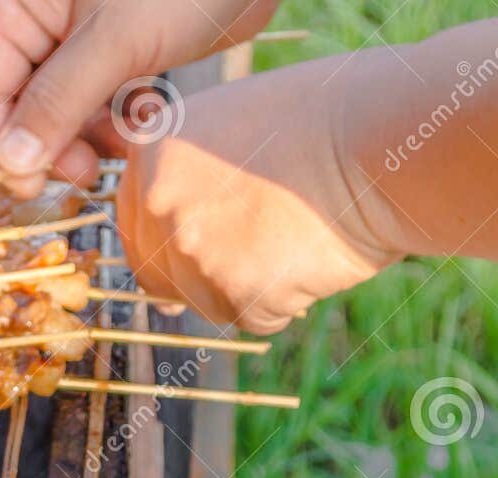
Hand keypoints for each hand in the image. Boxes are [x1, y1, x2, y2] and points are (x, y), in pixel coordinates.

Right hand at [0, 0, 280, 195]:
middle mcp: (38, 16)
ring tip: (121, 147)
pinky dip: (112, 117)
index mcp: (17, 3)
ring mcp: (76, 30)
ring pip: (57, 103)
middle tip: (84, 173)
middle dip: (48, 142)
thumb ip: (57, 102)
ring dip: (84, 136)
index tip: (30, 186)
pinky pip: (94, 93)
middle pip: (17, 100)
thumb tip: (9, 163)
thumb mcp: (117, 41)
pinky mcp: (115, 43)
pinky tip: (141, 122)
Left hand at [115, 59, 404, 333]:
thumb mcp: (231, 124)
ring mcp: (196, 248)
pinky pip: (253, 317)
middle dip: (202, 273)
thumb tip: (163, 246)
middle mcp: (160, 201)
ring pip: (205, 301)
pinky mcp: (239, 289)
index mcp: (152, 152)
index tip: (202, 243)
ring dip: (247, 287)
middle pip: (159, 272)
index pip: (131, 224)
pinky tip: (313, 260)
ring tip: (297, 241)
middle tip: (254, 253)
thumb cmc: (325, 120)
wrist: (385, 138)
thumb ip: (185, 176)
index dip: (165, 242)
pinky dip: (285, 302)